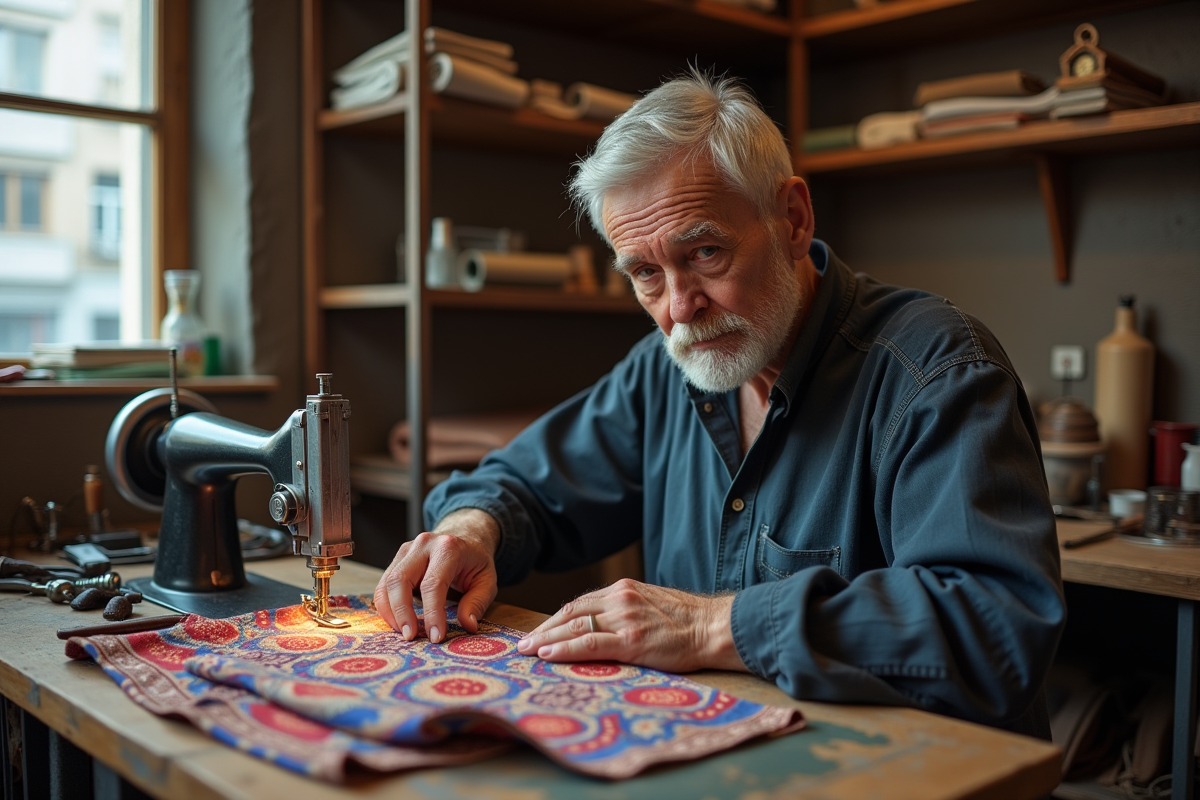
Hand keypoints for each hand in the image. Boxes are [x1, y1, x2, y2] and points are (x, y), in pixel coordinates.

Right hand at [373, 508, 499, 643]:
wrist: (466, 536)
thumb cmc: (476, 560)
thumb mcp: (487, 580)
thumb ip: (477, 603)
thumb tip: (468, 626)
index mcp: (448, 548)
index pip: (433, 584)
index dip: (432, 613)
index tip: (436, 637)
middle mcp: (424, 545)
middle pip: (400, 580)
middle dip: (402, 612)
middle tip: (411, 637)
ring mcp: (407, 549)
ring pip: (387, 582)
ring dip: (390, 611)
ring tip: (403, 632)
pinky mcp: (398, 558)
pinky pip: (384, 584)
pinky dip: (386, 605)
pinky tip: (397, 621)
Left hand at [515, 579, 747, 673]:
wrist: (714, 627)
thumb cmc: (687, 622)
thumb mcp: (651, 606)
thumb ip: (626, 611)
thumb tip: (604, 625)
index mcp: (623, 589)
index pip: (579, 603)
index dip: (556, 620)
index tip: (540, 632)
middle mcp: (620, 598)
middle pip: (570, 613)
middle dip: (544, 630)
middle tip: (523, 645)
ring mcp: (624, 619)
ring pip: (574, 627)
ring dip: (547, 640)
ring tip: (527, 652)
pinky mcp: (631, 640)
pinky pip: (590, 644)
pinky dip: (566, 649)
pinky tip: (548, 655)